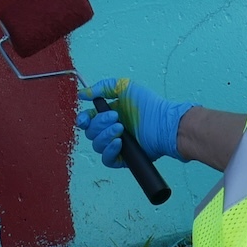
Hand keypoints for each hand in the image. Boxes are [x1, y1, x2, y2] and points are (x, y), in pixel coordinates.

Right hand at [76, 77, 192, 165]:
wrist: (163, 124)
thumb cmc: (149, 106)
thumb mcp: (125, 87)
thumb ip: (103, 87)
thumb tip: (83, 94)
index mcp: (109, 115)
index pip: (88, 120)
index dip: (83, 120)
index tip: (85, 118)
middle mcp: (111, 130)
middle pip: (91, 132)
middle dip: (100, 124)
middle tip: (116, 117)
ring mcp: (116, 145)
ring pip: (97, 145)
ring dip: (106, 135)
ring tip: (121, 129)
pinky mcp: (123, 158)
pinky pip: (107, 159)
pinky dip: (110, 150)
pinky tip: (119, 142)